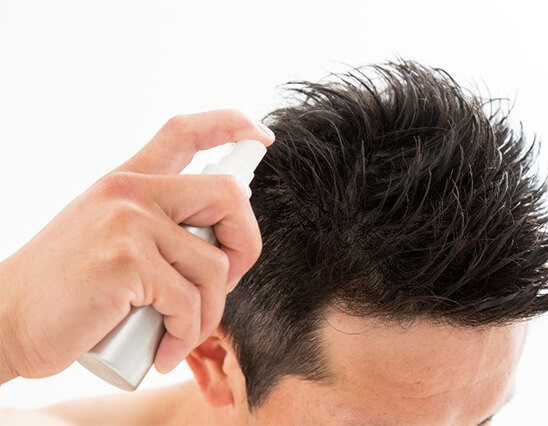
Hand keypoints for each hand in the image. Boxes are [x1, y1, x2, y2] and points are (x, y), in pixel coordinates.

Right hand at [0, 110, 274, 382]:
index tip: (260, 137)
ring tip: (182, 332)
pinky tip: (165, 350)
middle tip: (229, 279)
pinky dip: (186, 335)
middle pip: (228, 194)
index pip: (185, 131)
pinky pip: (189, 302)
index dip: (231, 123)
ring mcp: (129, 224)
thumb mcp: (108, 237)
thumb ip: (156, 227)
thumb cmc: (65, 289)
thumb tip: (216, 240)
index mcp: (128, 181)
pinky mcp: (126, 263)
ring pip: (214, 264)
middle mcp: (130, 192)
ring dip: (209, 311)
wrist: (4, 319)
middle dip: (246, 243)